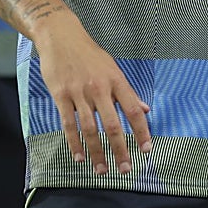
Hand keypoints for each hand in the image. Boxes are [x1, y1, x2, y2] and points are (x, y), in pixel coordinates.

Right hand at [36, 15, 151, 176]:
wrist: (61, 36)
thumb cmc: (88, 53)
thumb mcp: (112, 68)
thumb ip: (128, 92)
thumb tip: (146, 109)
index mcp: (116, 80)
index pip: (133, 109)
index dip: (141, 131)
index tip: (147, 149)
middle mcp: (99, 88)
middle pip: (112, 124)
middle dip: (120, 149)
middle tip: (125, 169)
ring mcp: (79, 93)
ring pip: (90, 129)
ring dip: (97, 152)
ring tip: (102, 170)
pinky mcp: (61, 96)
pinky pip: (68, 124)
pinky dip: (74, 143)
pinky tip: (80, 157)